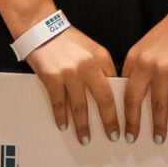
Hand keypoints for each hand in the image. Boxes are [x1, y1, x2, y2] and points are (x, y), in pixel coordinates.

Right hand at [26, 25, 119, 143]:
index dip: (122, 106)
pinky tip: (64, 125)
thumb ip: (100, 68)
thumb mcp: (91, 49)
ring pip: (80, 106)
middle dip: (110, 122)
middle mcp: (88, 65)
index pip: (116, 86)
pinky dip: (61, 117)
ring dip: (83, 126)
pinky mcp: (52, 77)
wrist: (41, 28)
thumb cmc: (66, 40)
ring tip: (86, 138)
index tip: (126, 120)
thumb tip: (109, 93)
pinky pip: (59, 103)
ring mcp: (70, 72)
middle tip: (113, 136)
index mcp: (101, 57)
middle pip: (104, 100)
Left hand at [123, 3, 167, 142]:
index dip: (120, 108)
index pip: (123, 88)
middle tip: (130, 138)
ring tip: (158, 138)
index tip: (119, 121)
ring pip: (157, 105)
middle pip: (133, 101)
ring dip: (158, 125)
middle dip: (132, 123)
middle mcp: (145, 65)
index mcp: (133, 57)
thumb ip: (142, 65)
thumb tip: (141, 88)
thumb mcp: (148, 45)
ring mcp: (163, 70)